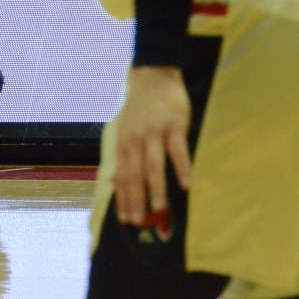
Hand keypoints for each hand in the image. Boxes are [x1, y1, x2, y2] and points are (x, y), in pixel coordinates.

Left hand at [112, 66, 190, 225]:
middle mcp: (136, 140)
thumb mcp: (124, 132)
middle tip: (140, 222)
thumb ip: (122, 158)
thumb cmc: (139, 110)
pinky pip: (178, 150)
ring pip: (154, 165)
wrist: (152, 77)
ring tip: (159, 209)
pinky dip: (182, 167)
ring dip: (156, 187)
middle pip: (135, 175)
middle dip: (136, 199)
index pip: (122, 177)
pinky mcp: (174, 125)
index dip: (124, 199)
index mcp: (124, 144)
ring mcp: (155, 133)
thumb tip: (112, 183)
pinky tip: (187, 184)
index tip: (127, 220)